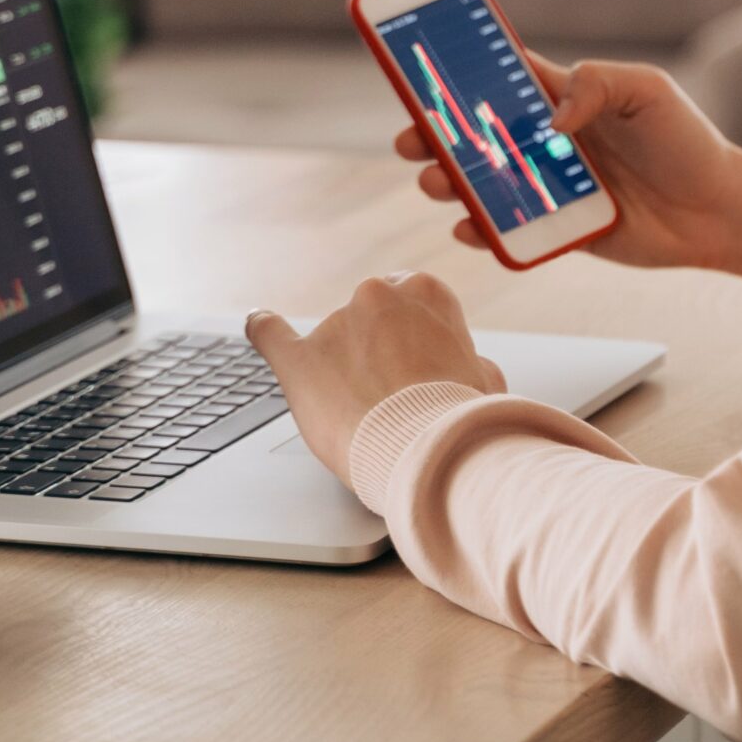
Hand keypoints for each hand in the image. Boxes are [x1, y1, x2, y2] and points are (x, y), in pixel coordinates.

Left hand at [245, 273, 506, 479]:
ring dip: (345, 368)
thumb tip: (466, 366)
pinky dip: (264, 329)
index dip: (414, 340)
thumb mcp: (482, 379)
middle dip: (379, 350)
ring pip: (335, 341)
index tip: (419, 368)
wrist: (426, 451)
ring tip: (368, 415)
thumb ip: (466, 361)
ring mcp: (334, 325)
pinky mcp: (299, 360)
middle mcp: (376, 295)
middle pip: (370, 317)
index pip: (411, 302)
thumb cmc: (459, 417)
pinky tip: (259, 323)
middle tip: (395, 395)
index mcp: (425, 291)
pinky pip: (270, 334)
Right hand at [393, 47, 741, 273]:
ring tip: (436, 180)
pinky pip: (507, 232)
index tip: (417, 66)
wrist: (720, 210)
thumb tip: (551, 120)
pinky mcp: (558, 231)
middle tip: (411, 138)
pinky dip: (481, 230)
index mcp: (563, 98)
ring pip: (481, 184)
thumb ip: (596, 84)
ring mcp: (549, 187)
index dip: (458, 71)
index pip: (500, 76)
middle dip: (434, 134)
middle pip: (475, 134)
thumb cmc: (687, 142)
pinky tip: (466, 225)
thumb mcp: (648, 90)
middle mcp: (547, 141)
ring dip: (448, 181)